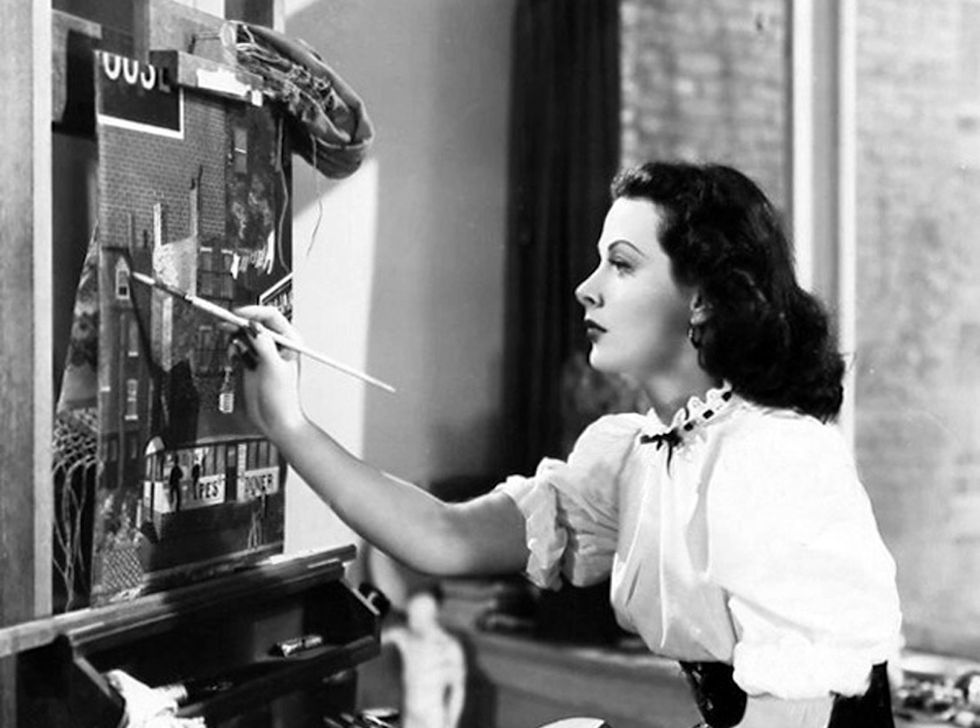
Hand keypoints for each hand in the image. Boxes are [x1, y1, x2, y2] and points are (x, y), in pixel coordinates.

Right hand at [231, 305, 306, 438]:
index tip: (237, 315)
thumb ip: (263, 346)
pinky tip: (233, 356)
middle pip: (255, 323)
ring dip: (235, 337)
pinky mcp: (252, 362)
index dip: (253, 313)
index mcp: (290, 341)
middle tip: (224, 324)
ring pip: (245, 334)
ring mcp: (263, 353)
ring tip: (233, 348)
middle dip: (239, 323)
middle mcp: (276, 344)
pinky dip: (233, 348)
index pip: (270, 317)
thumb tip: (254, 328)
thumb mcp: (274, 369)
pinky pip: (239, 346)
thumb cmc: (283, 399)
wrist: (275, 420)